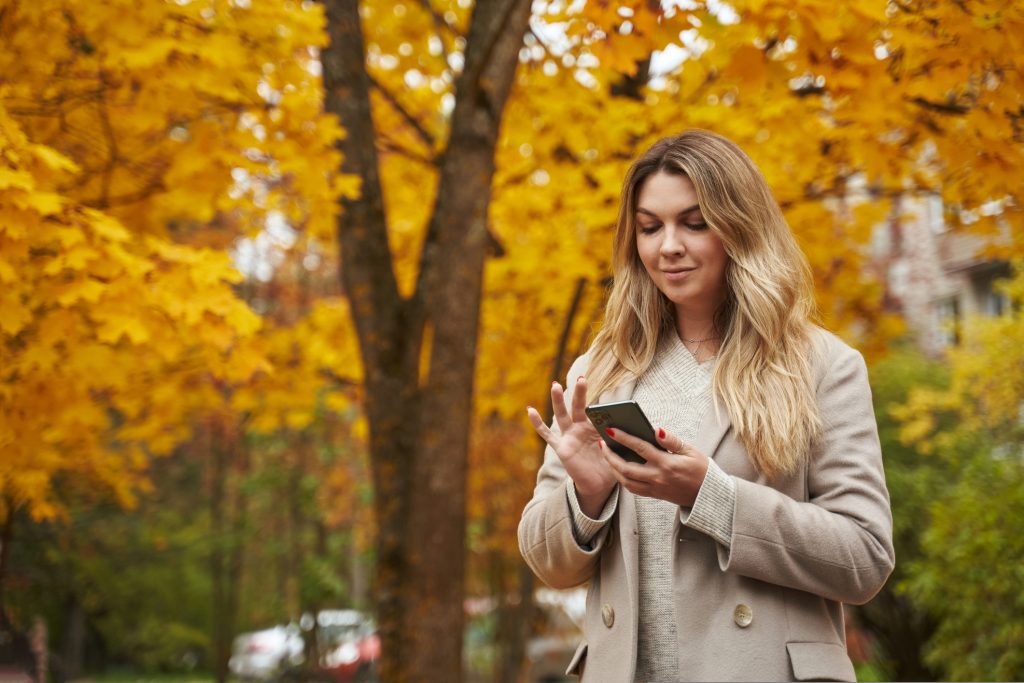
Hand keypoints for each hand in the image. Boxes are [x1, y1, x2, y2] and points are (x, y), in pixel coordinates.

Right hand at [527, 377, 617, 512]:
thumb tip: (628, 429)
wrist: (599, 484)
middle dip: (579, 393)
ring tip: (555, 385)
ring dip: (558, 400)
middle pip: (579, 407)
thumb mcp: (618, 451)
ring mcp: (569, 437)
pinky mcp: (561, 448)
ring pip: (562, 416)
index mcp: (596, 427)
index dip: (604, 408)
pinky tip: (530, 410)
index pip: (598, 412)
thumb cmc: (610, 465)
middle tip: (581, 378)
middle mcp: (581, 428)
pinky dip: (538, 423)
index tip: (611, 401)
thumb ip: (619, 440)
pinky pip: (547, 435)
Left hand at [599, 426, 708, 507]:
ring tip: (607, 455)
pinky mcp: (654, 495)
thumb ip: (672, 440)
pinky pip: (632, 489)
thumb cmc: (701, 470)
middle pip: (626, 468)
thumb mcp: (691, 451)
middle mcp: (657, 478)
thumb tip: (656, 430)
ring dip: (613, 468)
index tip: (610, 429)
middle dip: (610, 456)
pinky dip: (622, 478)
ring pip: (626, 481)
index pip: (640, 448)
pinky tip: (618, 468)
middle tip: (601, 443)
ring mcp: (654, 488)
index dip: (623, 438)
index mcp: (666, 464)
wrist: (708, 495)